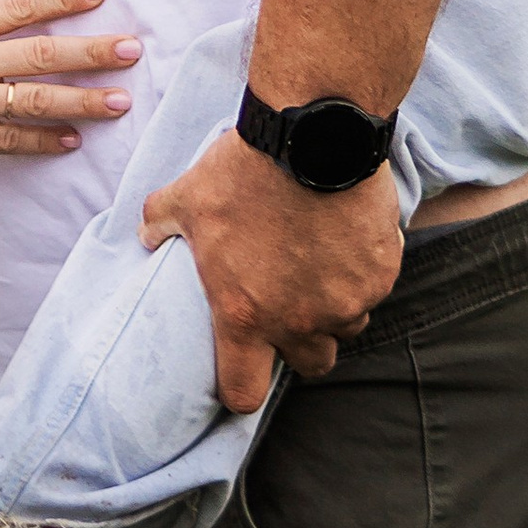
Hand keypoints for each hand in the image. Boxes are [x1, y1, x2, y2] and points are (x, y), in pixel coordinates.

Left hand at [141, 131, 402, 409]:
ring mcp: (346, 300)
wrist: (313, 135)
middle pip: (312, 365)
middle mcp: (299, 319)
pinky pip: (374, 288)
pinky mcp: (381, 274)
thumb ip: (159, 222)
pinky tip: (348, 236)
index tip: (243, 368)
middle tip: (291, 306)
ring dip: (335, 308)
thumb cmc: (245, 171)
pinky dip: (364, 271)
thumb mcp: (186, 197)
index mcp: (244, 314)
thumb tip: (145, 234)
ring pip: (347, 326)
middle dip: (302, 344)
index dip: (241, 386)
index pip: (244, 392)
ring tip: (321, 265)